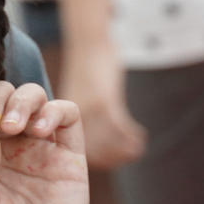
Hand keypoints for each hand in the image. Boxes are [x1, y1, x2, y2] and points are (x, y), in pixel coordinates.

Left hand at [60, 40, 144, 168]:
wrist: (89, 43)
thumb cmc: (87, 70)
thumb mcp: (80, 97)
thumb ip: (83, 117)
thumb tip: (98, 140)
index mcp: (63, 120)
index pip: (81, 152)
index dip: (101, 159)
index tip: (115, 159)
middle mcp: (71, 118)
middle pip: (94, 151)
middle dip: (114, 158)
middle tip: (130, 155)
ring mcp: (87, 110)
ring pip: (108, 143)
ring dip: (125, 149)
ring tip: (137, 148)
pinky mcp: (103, 101)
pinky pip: (119, 128)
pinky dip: (132, 136)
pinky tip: (140, 135)